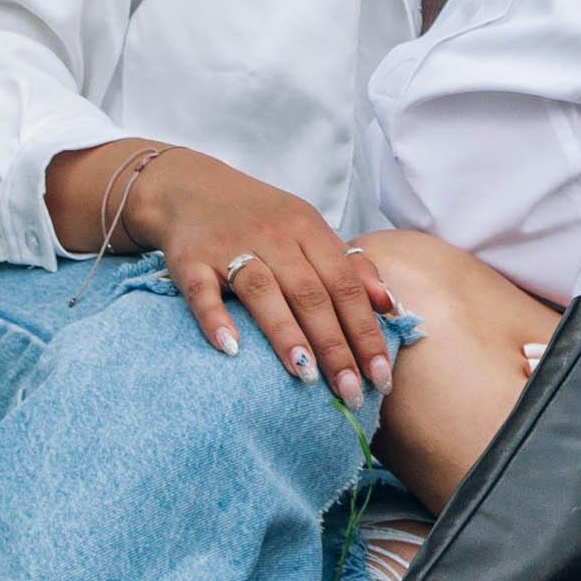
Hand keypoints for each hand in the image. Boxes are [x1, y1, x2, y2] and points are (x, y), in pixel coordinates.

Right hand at [49, 142, 395, 399]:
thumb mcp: (308, 230)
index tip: (382, 375)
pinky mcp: (189, 260)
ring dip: (287, 335)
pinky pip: (202, 291)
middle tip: (352, 393)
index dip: (365, 331)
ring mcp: (229, 247)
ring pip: (263, 290)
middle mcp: (273, 236)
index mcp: (307, 229)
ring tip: (307, 378)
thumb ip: (349, 266)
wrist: (189, 187)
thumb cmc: (260, 218)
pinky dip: (215, 319)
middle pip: (310, 293)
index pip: (345, 284)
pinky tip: (231, 350)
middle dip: (335, 346)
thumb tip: (391, 306)